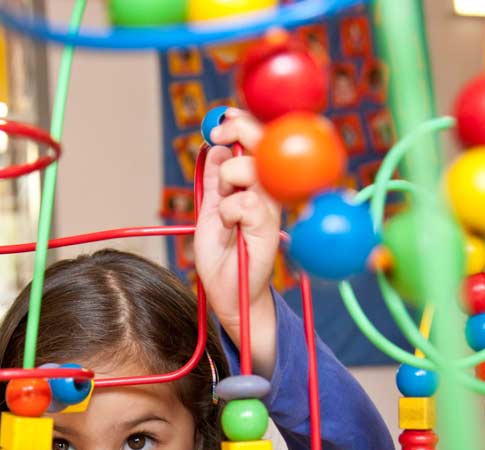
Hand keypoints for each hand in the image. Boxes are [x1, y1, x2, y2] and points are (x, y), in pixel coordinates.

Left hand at [193, 109, 281, 376]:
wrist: (229, 295)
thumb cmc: (223, 257)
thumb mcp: (211, 210)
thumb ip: (216, 181)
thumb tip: (215, 147)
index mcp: (259, 186)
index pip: (261, 143)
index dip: (244, 124)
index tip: (221, 120)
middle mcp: (271, 193)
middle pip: (266, 145)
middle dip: (240, 130)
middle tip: (219, 134)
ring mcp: (272, 209)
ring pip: (252, 169)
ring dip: (228, 179)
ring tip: (222, 207)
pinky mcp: (268, 228)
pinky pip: (243, 202)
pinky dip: (227, 210)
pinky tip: (227, 227)